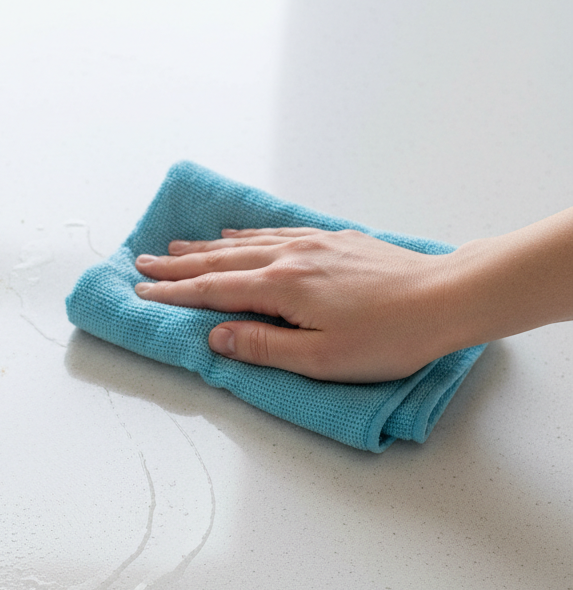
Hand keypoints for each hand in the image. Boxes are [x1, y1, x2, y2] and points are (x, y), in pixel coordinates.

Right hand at [134, 228, 455, 382]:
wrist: (446, 297)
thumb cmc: (389, 337)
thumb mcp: (320, 359)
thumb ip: (262, 346)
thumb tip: (215, 336)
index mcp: (282, 287)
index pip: (213, 290)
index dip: (174, 294)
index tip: (142, 292)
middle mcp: (290, 257)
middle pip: (221, 259)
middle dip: (178, 265)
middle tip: (143, 263)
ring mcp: (312, 244)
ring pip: (245, 241)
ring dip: (206, 246)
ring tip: (176, 248)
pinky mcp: (333, 239)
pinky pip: (275, 231)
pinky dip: (247, 233)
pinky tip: (237, 233)